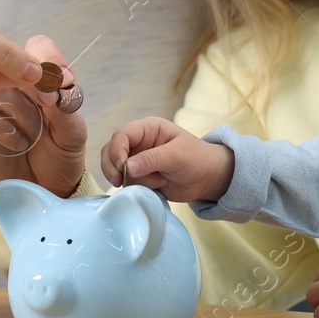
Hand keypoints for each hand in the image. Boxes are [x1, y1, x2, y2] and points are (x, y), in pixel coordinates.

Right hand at [0, 36, 87, 195]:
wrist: (45, 193)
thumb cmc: (60, 156)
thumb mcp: (73, 132)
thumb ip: (65, 106)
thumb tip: (54, 84)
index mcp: (38, 79)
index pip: (37, 48)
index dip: (49, 57)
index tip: (64, 79)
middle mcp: (10, 86)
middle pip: (13, 66)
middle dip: (36, 87)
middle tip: (49, 106)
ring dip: (23, 116)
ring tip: (34, 137)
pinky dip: (4, 130)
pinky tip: (17, 144)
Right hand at [100, 118, 233, 202]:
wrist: (208, 179)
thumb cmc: (197, 159)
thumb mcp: (176, 156)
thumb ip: (151, 159)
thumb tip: (127, 167)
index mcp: (147, 129)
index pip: (121, 135)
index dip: (117, 150)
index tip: (121, 167)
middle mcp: (139, 143)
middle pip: (110, 152)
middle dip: (114, 167)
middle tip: (120, 181)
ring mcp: (137, 161)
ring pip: (116, 170)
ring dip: (133, 180)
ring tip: (159, 181)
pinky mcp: (139, 177)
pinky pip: (126, 183)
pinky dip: (137, 188)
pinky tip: (158, 186)